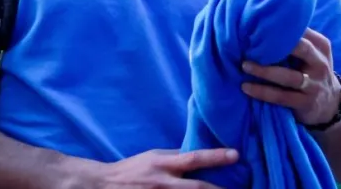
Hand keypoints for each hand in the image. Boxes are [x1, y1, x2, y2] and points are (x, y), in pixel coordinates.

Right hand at [92, 148, 237, 187]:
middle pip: (198, 187)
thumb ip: (175, 157)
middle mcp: (164, 182)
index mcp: (164, 163)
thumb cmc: (133, 168)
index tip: (235, 154)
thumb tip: (198, 155)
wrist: (105, 185)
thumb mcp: (154, 156)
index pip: (193, 158)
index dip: (215, 156)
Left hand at [240, 28, 340, 125]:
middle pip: (302, 48)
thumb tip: (264, 23)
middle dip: (277, 45)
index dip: (281, 27)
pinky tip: (246, 87)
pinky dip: (262, 92)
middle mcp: (320, 63)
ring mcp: (314, 84)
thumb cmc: (311, 70)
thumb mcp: (312, 53)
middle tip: (252, 42)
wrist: (331, 104)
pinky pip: (281, 96)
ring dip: (264, 71)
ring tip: (245, 65)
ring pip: (288, 76)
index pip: (302, 31)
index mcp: (320, 46)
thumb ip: (296, 39)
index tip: (259, 24)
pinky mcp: (305, 102)